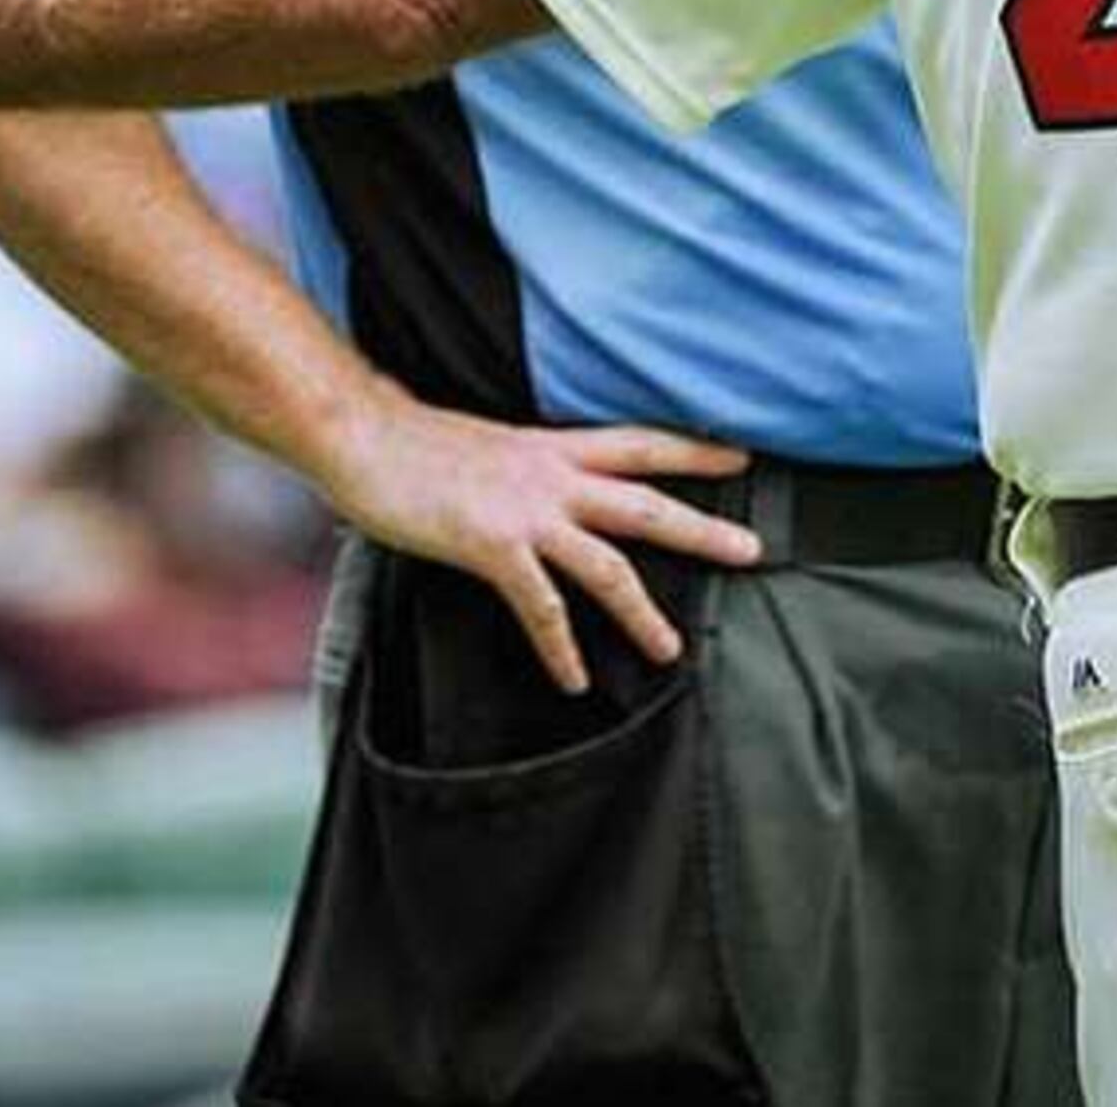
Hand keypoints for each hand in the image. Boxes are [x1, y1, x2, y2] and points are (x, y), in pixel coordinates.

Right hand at [317, 387, 767, 694]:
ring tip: (670, 650)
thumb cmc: (416, 444)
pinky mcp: (493, 547)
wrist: (364, 437)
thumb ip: (528, 470)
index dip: (694, 449)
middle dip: (703, 529)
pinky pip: (541, 607)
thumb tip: (544, 491)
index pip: (642, 444)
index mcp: (555, 447)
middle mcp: (553, 476)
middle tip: (752, 550)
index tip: (742, 454)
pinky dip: (562, 647)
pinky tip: (576, 679)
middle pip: (647, 504)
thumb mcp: (493, 446)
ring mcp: (527, 513)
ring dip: (642, 611)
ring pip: (607, 565)